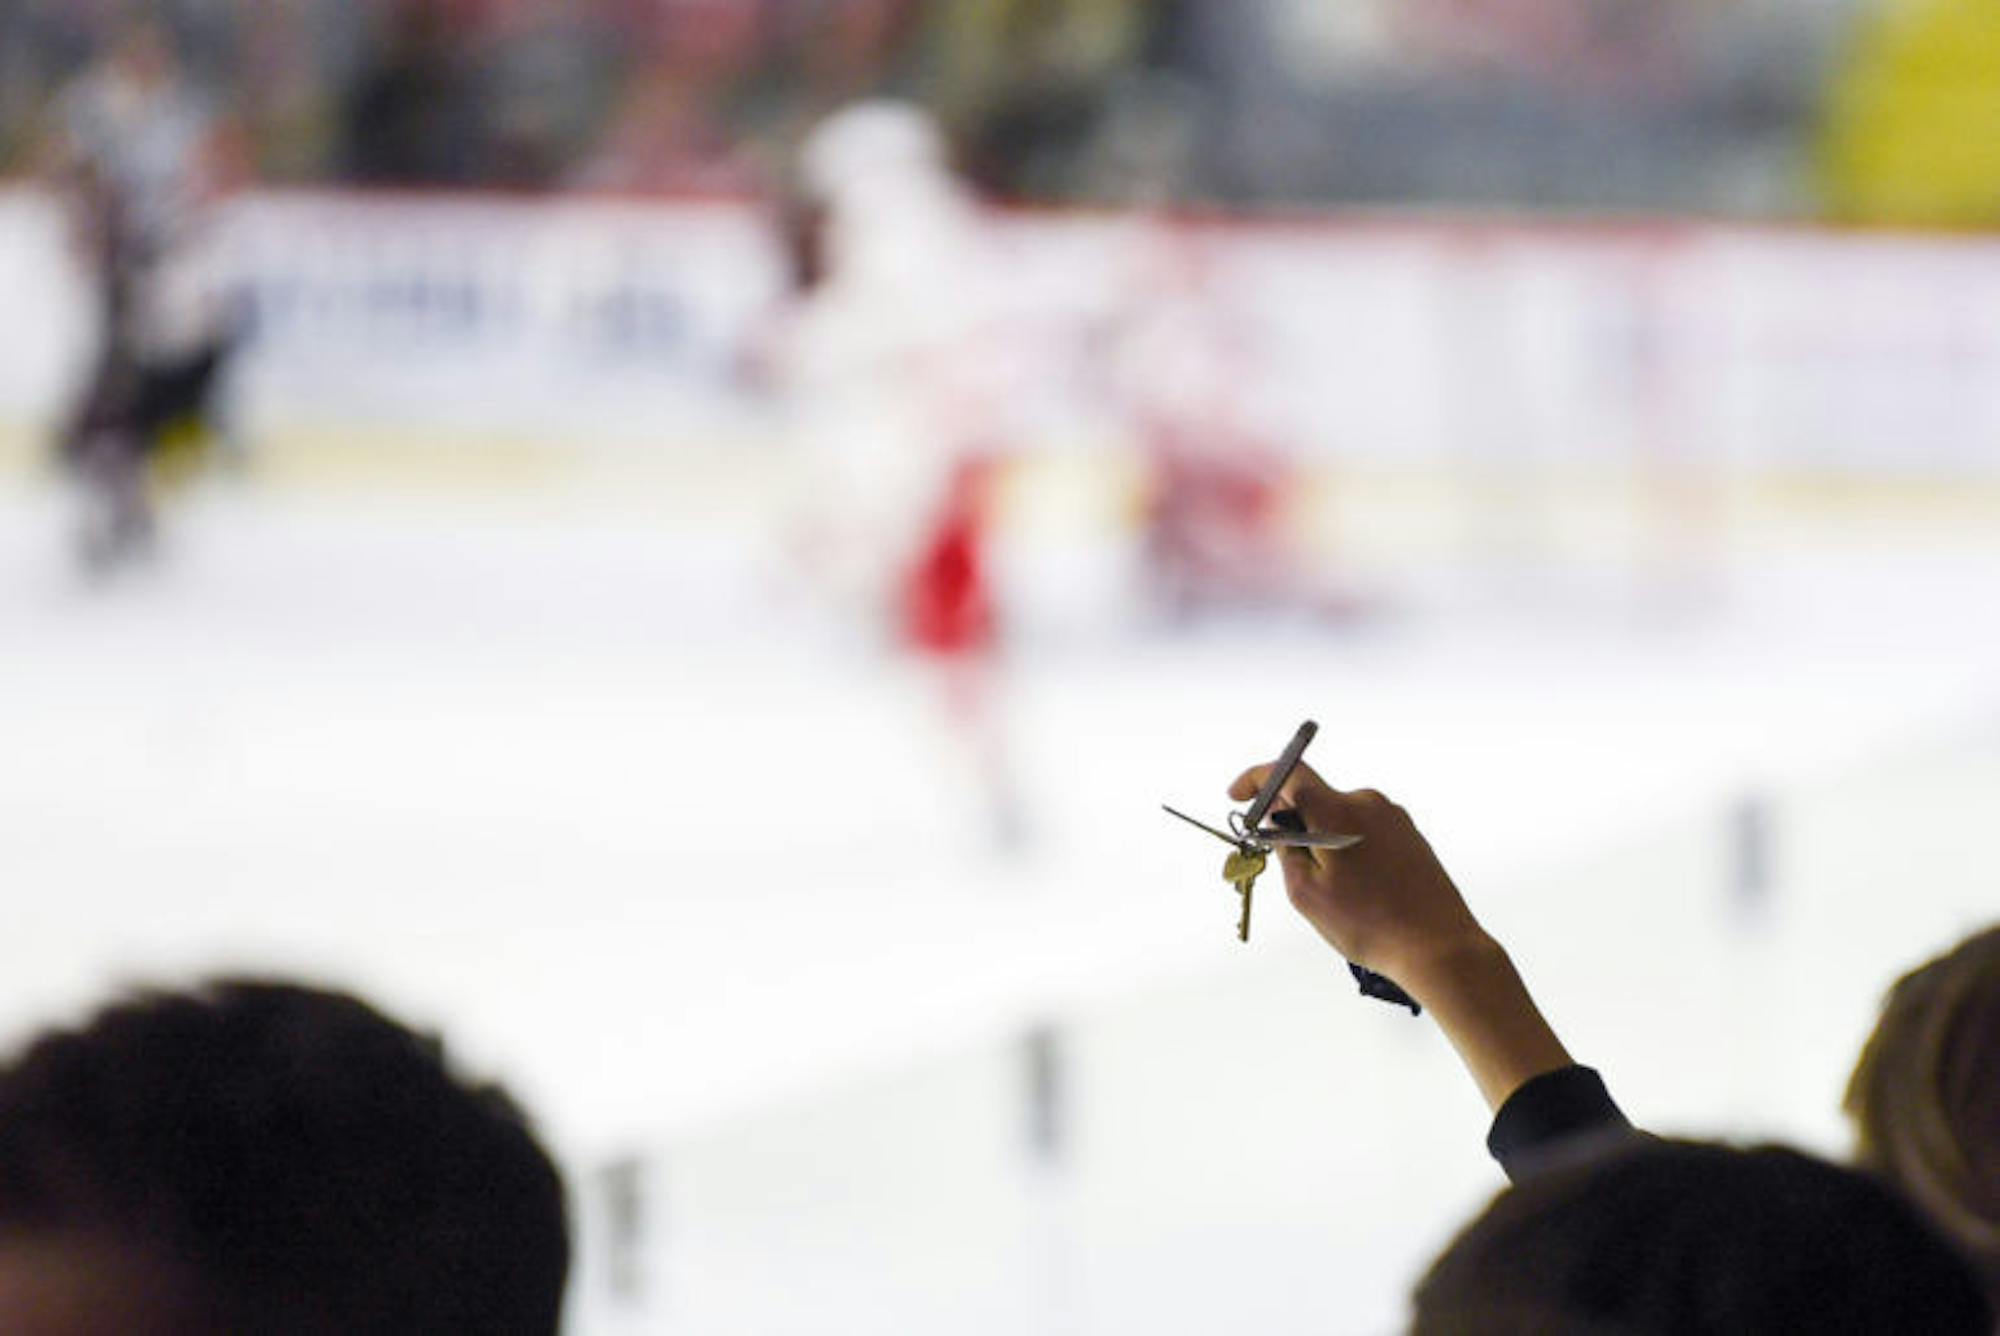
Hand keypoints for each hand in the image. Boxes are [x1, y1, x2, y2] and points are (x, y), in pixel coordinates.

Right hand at [1232, 759, 1574, 1110]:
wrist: (1438, 947)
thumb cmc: (1371, 925)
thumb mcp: (1306, 894)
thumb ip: (1285, 851)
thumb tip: (1280, 829)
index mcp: (1338, 811)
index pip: (1288, 772)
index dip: (1257, 779)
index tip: (1238, 796)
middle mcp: (1368, 803)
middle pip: (1314, 798)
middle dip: (1291, 824)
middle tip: (1283, 863)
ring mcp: (1394, 818)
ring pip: (1339, 818)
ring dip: (1322, 841)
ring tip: (1332, 894)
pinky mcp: (1410, 836)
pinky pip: (1365, 832)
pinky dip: (1348, 850)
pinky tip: (1357, 891)